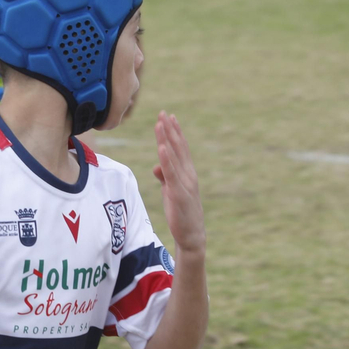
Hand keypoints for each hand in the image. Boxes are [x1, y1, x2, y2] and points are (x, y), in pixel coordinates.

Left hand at [152, 111, 203, 255]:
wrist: (191, 234)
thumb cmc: (181, 212)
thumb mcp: (170, 191)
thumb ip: (165, 176)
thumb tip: (156, 166)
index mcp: (187, 173)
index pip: (181, 148)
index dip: (175, 132)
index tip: (169, 116)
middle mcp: (188, 174)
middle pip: (178, 148)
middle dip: (170, 130)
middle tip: (163, 113)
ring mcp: (185, 183)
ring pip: (174, 156)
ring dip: (167, 139)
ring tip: (161, 124)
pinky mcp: (179, 194)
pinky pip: (171, 174)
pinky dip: (166, 160)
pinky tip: (161, 148)